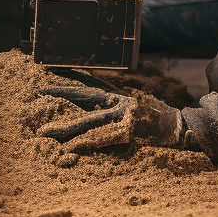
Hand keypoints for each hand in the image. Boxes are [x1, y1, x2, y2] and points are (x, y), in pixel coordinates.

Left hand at [37, 83, 185, 151]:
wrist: (179, 129)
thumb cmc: (155, 120)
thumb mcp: (133, 105)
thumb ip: (113, 103)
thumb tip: (93, 101)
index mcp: (118, 95)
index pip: (89, 82)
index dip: (69, 77)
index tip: (50, 68)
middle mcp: (119, 101)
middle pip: (84, 97)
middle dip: (60, 95)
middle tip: (38, 93)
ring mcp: (123, 115)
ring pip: (87, 120)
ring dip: (65, 128)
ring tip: (44, 132)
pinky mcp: (128, 131)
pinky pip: (101, 138)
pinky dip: (85, 143)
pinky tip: (71, 148)